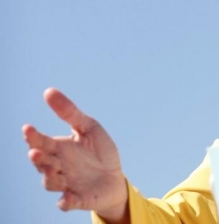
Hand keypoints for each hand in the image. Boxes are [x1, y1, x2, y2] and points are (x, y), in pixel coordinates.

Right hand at [22, 88, 128, 220]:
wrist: (116, 178)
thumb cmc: (100, 152)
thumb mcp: (88, 128)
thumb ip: (69, 112)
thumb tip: (48, 91)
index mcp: (59, 148)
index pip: (41, 142)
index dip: (33, 137)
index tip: (28, 128)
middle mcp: (59, 166)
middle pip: (42, 163)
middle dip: (38, 158)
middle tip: (36, 151)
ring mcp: (67, 183)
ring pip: (51, 182)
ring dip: (49, 177)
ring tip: (53, 169)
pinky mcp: (78, 198)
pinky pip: (67, 202)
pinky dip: (66, 201)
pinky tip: (67, 198)